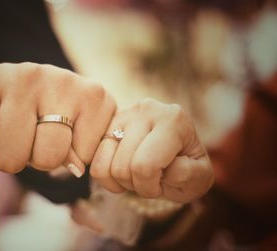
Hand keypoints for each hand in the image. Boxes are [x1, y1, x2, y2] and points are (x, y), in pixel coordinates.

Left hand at [0, 62, 115, 177]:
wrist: (59, 88)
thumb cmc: (11, 109)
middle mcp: (25, 74)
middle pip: (8, 159)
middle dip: (14, 161)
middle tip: (23, 142)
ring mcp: (62, 83)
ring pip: (46, 160)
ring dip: (45, 161)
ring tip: (47, 138)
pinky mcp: (95, 96)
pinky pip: (79, 158)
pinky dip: (75, 157)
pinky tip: (73, 135)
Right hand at [90, 98, 213, 202]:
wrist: (175, 154)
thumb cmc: (188, 167)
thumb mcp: (201, 178)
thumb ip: (189, 175)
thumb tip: (166, 167)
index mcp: (172, 119)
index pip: (145, 166)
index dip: (150, 187)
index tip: (163, 183)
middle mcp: (146, 109)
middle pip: (123, 167)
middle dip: (137, 185)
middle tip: (152, 179)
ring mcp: (122, 114)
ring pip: (106, 166)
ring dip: (122, 181)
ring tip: (139, 173)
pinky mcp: (106, 125)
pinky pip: (94, 162)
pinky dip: (106, 177)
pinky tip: (123, 171)